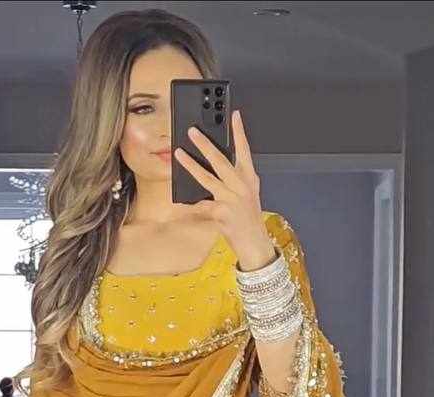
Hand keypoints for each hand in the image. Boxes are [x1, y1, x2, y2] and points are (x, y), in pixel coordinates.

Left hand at [173, 108, 274, 269]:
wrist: (255, 244)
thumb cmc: (249, 220)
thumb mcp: (248, 196)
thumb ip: (235, 181)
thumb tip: (214, 168)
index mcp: (249, 179)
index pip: (245, 150)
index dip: (239, 132)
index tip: (234, 114)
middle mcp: (241, 186)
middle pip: (221, 160)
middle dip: (205, 144)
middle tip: (192, 131)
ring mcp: (232, 199)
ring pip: (207, 178)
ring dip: (191, 165)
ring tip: (179, 154)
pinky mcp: (222, 212)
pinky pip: (201, 206)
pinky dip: (188, 207)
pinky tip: (178, 204)